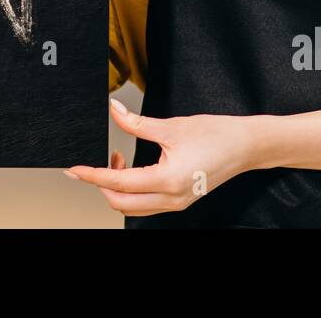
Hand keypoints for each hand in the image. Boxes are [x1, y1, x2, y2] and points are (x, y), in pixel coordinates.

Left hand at [63, 98, 266, 216]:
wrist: (246, 146)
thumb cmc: (216, 135)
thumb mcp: (171, 126)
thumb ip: (137, 123)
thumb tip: (114, 111)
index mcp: (167, 180)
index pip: (118, 183)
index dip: (92, 175)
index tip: (74, 169)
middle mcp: (171, 198)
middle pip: (121, 204)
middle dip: (102, 185)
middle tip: (97, 160)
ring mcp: (177, 203)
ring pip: (133, 208)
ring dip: (118, 189)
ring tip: (116, 161)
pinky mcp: (181, 200)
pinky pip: (147, 204)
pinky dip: (133, 191)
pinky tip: (133, 170)